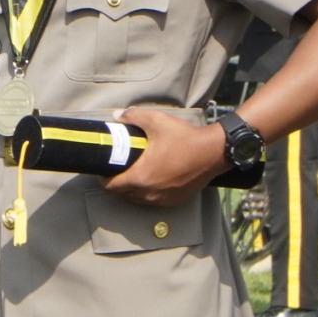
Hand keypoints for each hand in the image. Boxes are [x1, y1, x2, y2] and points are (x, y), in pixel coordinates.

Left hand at [103, 106, 224, 206]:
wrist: (214, 152)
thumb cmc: (185, 138)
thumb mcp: (157, 121)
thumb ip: (133, 116)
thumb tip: (117, 115)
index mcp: (141, 177)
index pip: (111, 187)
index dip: (103, 179)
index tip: (103, 170)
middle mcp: (150, 193)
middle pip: (121, 195)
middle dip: (115, 184)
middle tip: (117, 170)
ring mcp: (163, 199)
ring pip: (136, 200)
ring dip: (130, 191)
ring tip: (131, 175)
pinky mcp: (175, 200)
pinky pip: (152, 201)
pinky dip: (146, 194)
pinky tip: (149, 181)